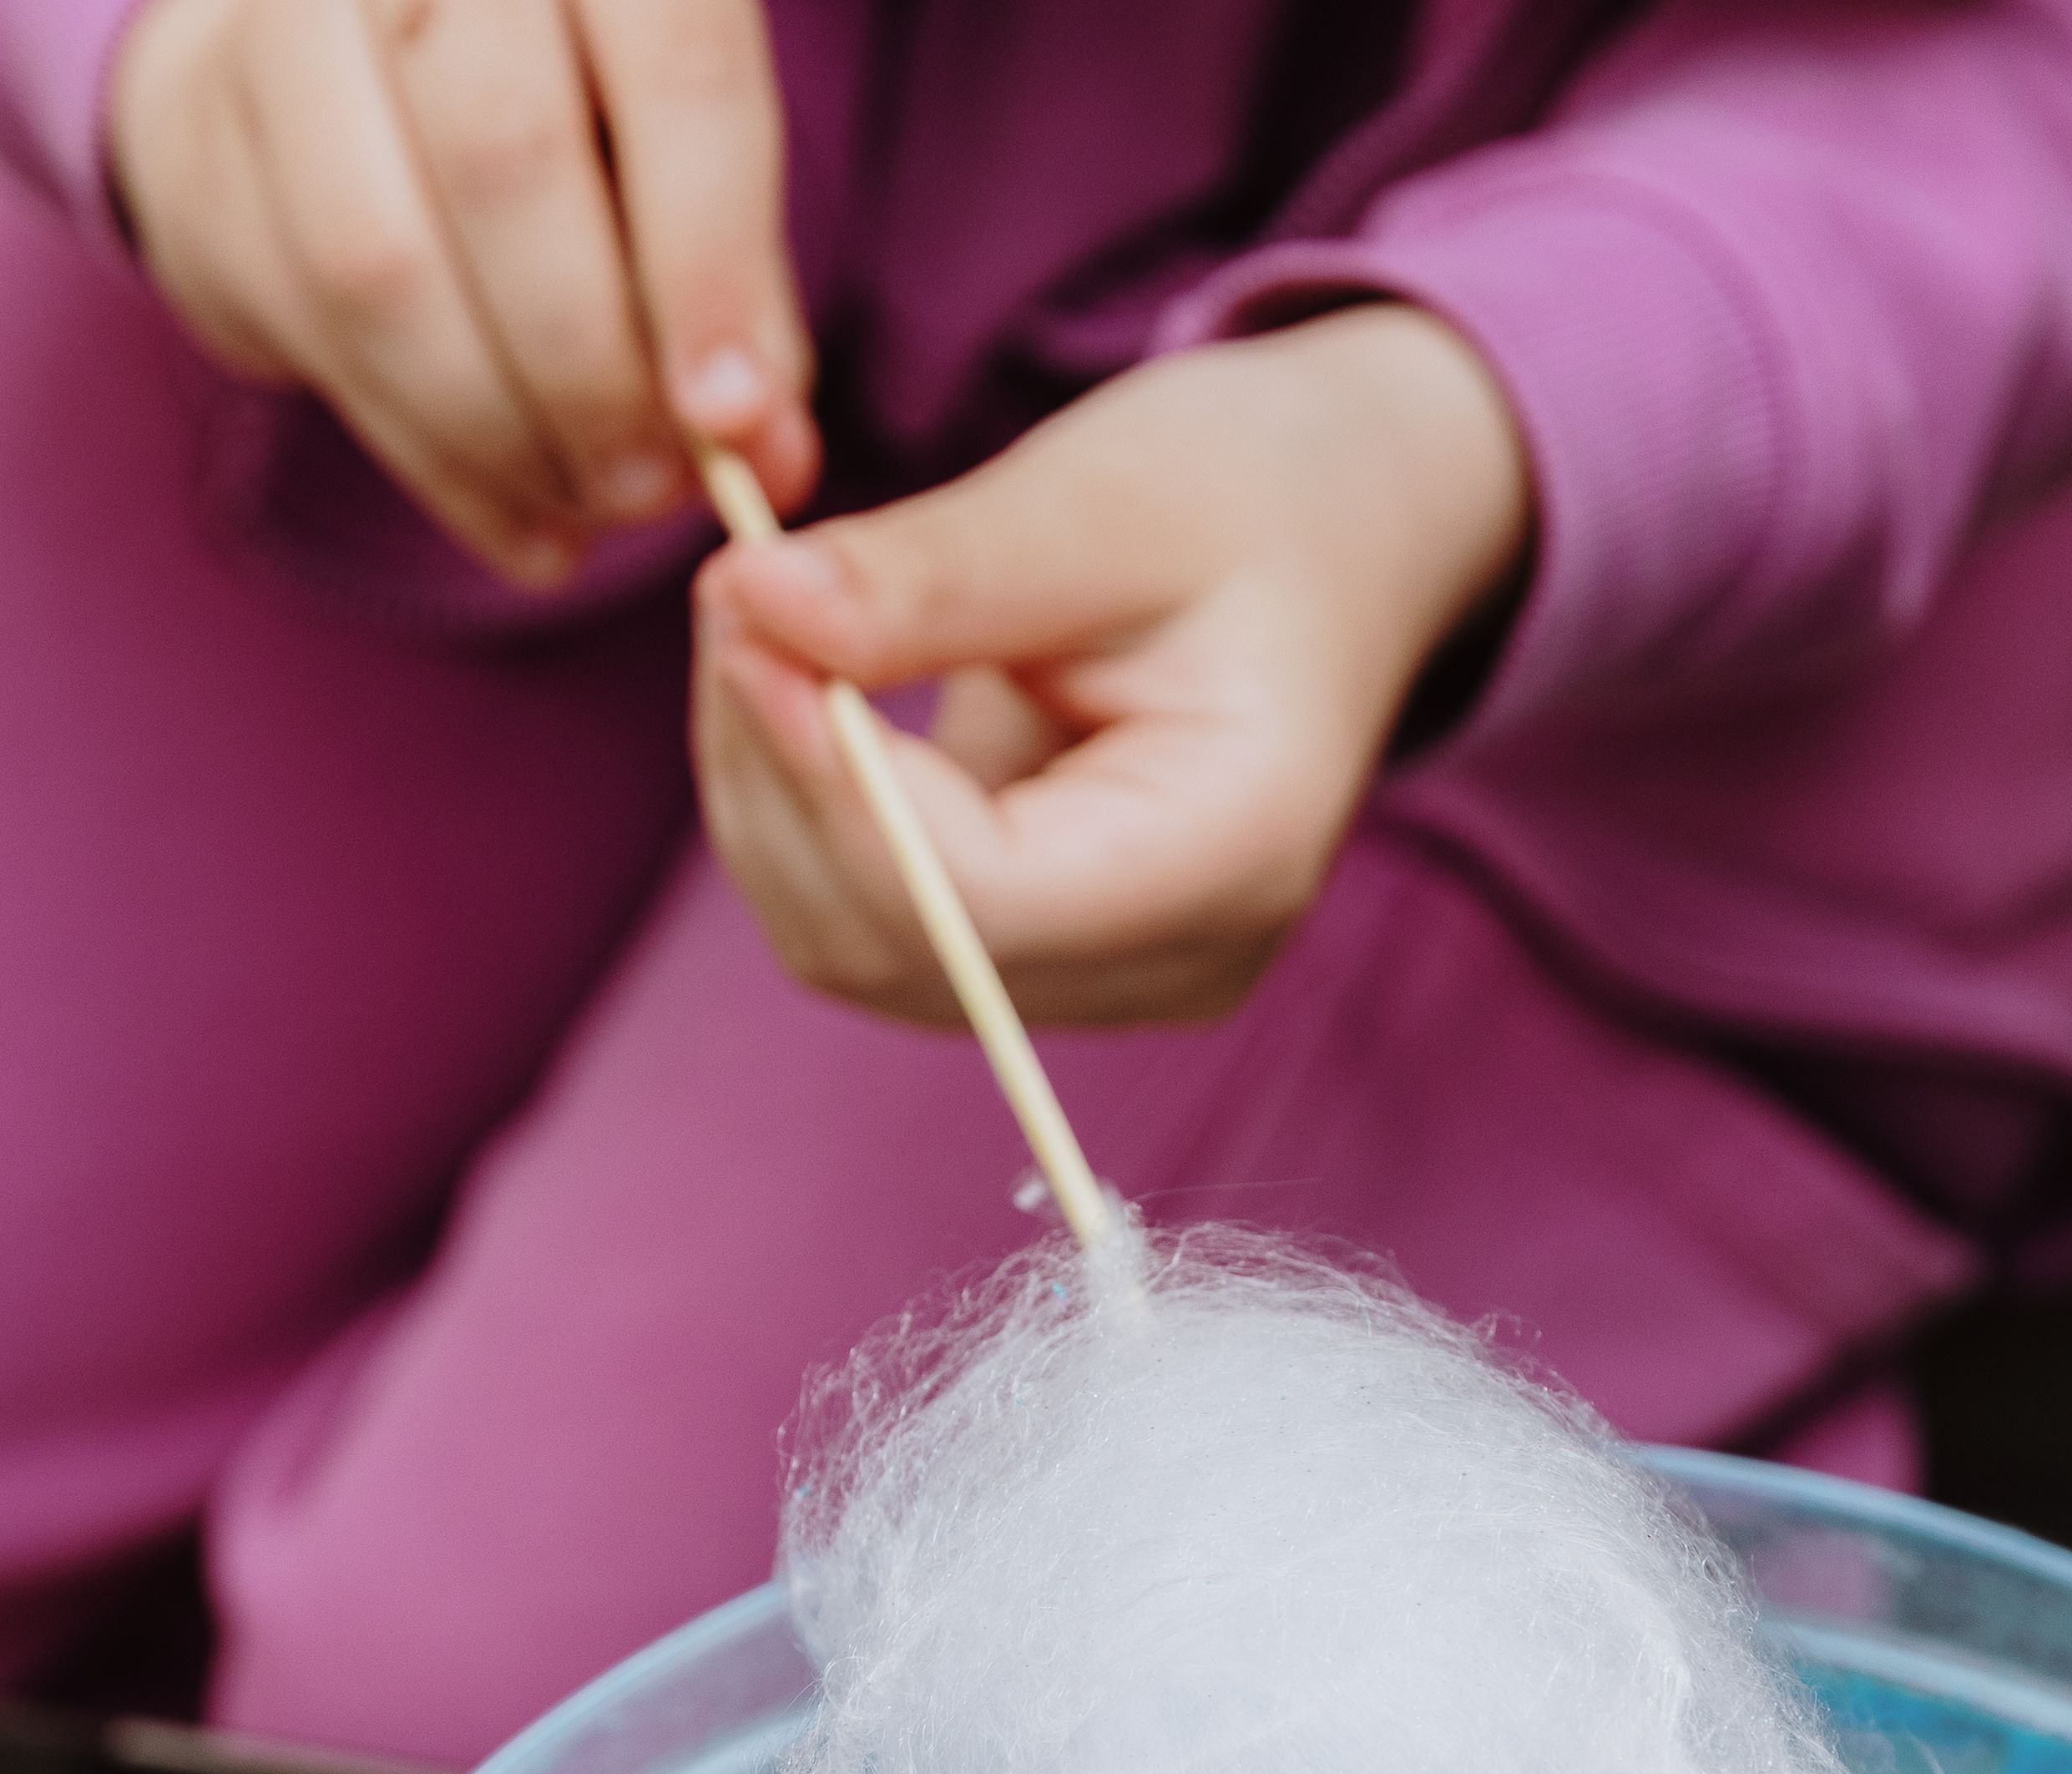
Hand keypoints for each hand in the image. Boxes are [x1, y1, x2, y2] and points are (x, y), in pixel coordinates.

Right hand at [110, 0, 814, 587]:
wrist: (340, 53)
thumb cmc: (565, 109)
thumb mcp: (685, 170)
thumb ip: (739, 299)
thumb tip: (766, 456)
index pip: (673, 66)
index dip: (707, 258)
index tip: (730, 419)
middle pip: (507, 162)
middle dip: (590, 368)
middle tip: (651, 489)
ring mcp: (286, 24)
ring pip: (383, 263)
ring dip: (497, 430)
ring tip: (584, 511)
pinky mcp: (202, 140)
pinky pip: (312, 332)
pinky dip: (434, 460)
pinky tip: (517, 520)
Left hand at [692, 305, 1535, 1027]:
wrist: (1338, 535)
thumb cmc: (1251, 497)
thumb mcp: (1102, 497)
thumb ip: (933, 572)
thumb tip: (754, 604)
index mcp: (1228, 858)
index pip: (975, 901)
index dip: (830, 779)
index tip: (746, 615)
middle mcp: (1176, 961)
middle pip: (893, 948)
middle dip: (777, 778)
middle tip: (733, 592)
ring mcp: (1108, 977)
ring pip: (853, 946)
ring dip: (769, 792)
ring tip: (761, 620)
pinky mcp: (1045, 952)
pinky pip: (867, 919)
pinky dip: (800, 805)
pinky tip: (799, 682)